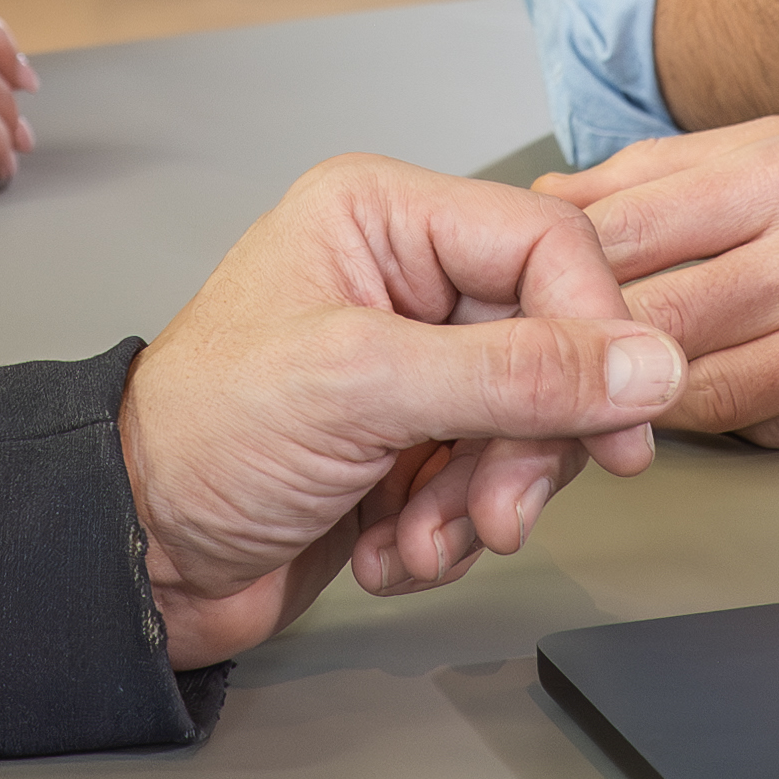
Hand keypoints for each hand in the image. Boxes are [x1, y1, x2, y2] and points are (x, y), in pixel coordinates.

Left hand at [116, 156, 683, 664]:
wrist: (130, 559)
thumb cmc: (199, 441)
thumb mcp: (362, 388)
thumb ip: (515, 375)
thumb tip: (648, 365)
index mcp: (383, 219)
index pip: (549, 247)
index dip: (597, 335)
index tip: (621, 424)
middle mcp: (403, 280)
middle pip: (551, 347)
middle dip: (528, 447)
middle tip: (498, 512)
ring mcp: (409, 367)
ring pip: (528, 428)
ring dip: (485, 503)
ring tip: (424, 541)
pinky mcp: (409, 446)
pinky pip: (489, 483)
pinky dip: (451, 534)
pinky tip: (393, 551)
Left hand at [559, 117, 778, 445]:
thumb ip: (668, 176)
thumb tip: (544, 202)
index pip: (626, 230)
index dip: (550, 274)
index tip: (512, 294)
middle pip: (652, 319)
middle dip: (580, 350)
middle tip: (532, 365)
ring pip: (700, 392)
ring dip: (639, 402)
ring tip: (605, 394)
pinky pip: (771, 432)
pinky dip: (727, 423)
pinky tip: (706, 407)